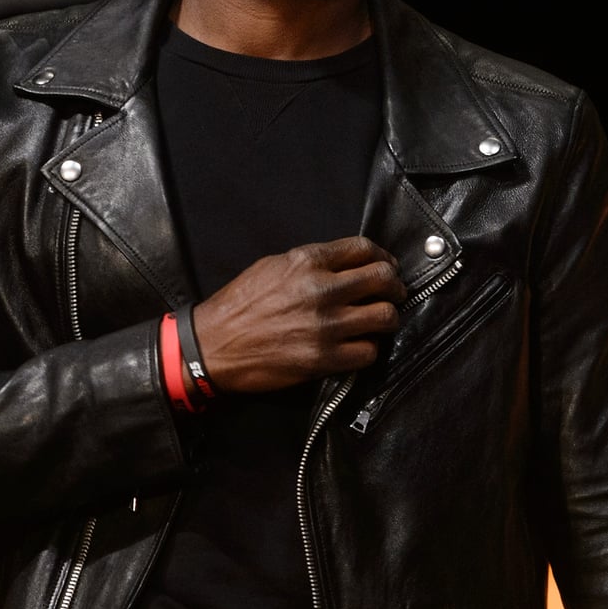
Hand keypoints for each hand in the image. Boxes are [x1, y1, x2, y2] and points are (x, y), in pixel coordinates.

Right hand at [191, 236, 404, 392]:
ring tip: (378, 322)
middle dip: (394, 286)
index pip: (364, 249)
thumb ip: (310, 263)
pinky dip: (368, 349)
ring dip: (386, 319)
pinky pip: (369, 352)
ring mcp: (326, 326)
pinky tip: (358, 346)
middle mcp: (321, 290)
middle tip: (393, 293)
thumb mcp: (271, 266)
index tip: (386, 266)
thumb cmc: (238, 306)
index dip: (382, 257)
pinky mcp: (324, 359)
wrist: (213, 346)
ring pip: (385, 317)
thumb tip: (344, 265)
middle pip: (383, 279)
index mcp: (306, 261)